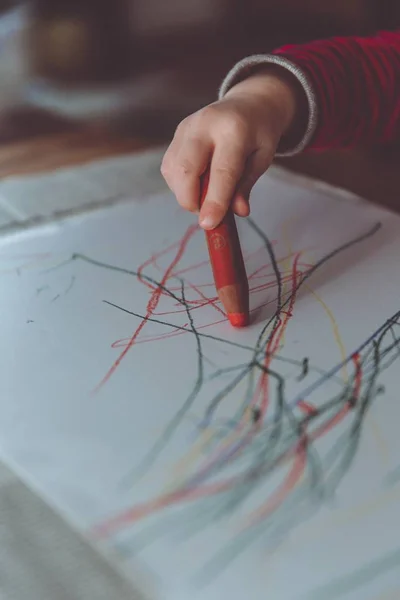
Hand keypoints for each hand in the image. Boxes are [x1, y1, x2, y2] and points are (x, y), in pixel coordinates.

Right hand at [161, 67, 303, 228]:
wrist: (248, 103)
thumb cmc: (258, 134)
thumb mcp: (262, 159)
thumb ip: (246, 185)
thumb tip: (237, 212)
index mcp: (234, 129)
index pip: (222, 172)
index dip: (214, 201)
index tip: (209, 224)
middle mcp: (205, 124)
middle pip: (186, 170)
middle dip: (191, 200)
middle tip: (207, 212)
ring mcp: (186, 127)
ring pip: (173, 172)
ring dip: (186, 193)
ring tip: (207, 193)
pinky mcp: (176, 134)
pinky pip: (169, 168)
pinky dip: (180, 184)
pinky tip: (197, 182)